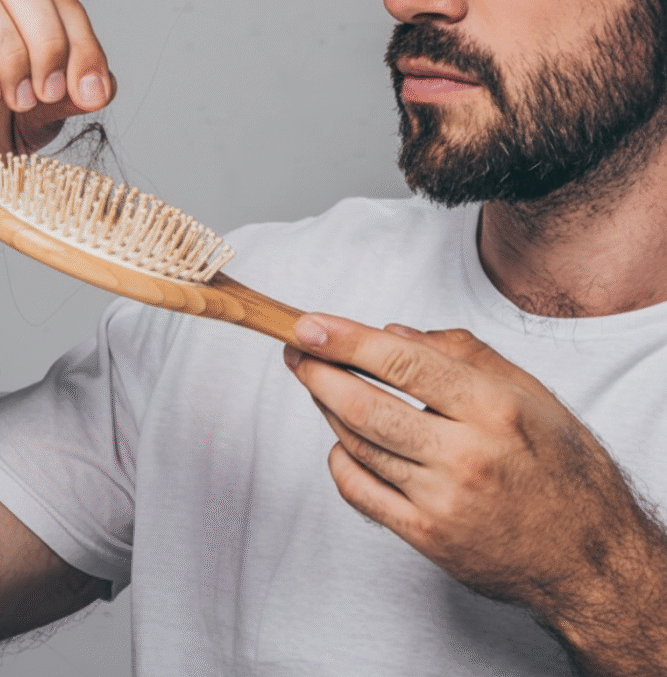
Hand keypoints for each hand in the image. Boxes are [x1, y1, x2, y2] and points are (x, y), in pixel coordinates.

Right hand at [0, 0, 115, 178]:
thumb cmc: (10, 121)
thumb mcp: (52, 109)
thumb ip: (77, 94)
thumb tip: (95, 90)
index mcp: (32, 10)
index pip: (65, 6)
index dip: (84, 49)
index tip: (90, 96)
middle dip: (47, 43)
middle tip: (49, 94)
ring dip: (10, 56)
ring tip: (19, 101)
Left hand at [284, 315, 666, 672]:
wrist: (585, 554)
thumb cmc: (560, 464)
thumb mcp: (529, 391)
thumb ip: (462, 352)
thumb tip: (393, 334)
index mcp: (493, 408)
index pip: (402, 362)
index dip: (347, 340)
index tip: (310, 325)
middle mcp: (466, 455)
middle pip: (367, 406)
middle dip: (318, 373)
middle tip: (296, 351)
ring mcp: (442, 501)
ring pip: (358, 445)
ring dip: (327, 409)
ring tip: (316, 383)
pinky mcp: (427, 537)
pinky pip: (362, 492)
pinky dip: (340, 460)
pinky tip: (341, 440)